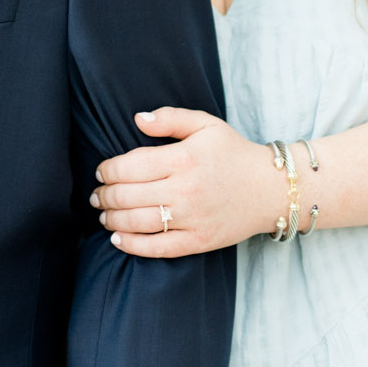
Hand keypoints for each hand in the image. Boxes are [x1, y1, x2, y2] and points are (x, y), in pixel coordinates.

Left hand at [91, 107, 279, 255]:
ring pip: (137, 222)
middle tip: (97, 195)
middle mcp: (185, 189)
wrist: (271, 188)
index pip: (129, 166)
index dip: (107, 170)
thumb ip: (170, 118)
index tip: (101, 172)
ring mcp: (192, 218)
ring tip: (104, 215)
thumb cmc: (234, 153)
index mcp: (184, 158)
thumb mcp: (206, 125)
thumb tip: (138, 119)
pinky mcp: (199, 241)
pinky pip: (157, 248)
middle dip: (104, 195)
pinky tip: (117, 239)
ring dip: (112, 220)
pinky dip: (132, 246)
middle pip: (128, 195)